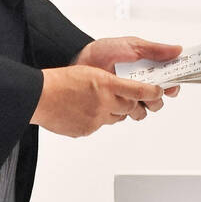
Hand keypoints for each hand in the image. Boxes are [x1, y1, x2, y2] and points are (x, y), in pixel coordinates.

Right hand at [30, 65, 166, 137]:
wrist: (41, 97)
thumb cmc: (61, 81)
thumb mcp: (90, 72)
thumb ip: (109, 81)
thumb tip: (122, 89)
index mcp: (107, 84)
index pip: (140, 90)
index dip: (153, 92)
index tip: (159, 92)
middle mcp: (104, 102)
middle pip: (131, 107)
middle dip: (133, 104)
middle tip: (130, 99)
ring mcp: (96, 118)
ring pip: (116, 118)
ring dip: (114, 111)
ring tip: (100, 102)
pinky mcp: (88, 130)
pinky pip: (99, 126)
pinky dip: (96, 119)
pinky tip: (85, 111)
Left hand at [70, 36, 182, 114]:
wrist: (80, 61)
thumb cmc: (105, 51)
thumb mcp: (133, 46)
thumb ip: (156, 50)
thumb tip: (179, 50)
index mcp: (149, 71)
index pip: (169, 82)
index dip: (174, 85)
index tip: (173, 85)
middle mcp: (141, 86)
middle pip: (159, 100)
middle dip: (157, 98)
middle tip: (150, 91)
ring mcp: (129, 98)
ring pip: (145, 111)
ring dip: (141, 105)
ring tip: (131, 95)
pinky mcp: (116, 108)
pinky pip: (126, 116)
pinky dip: (124, 111)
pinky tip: (117, 99)